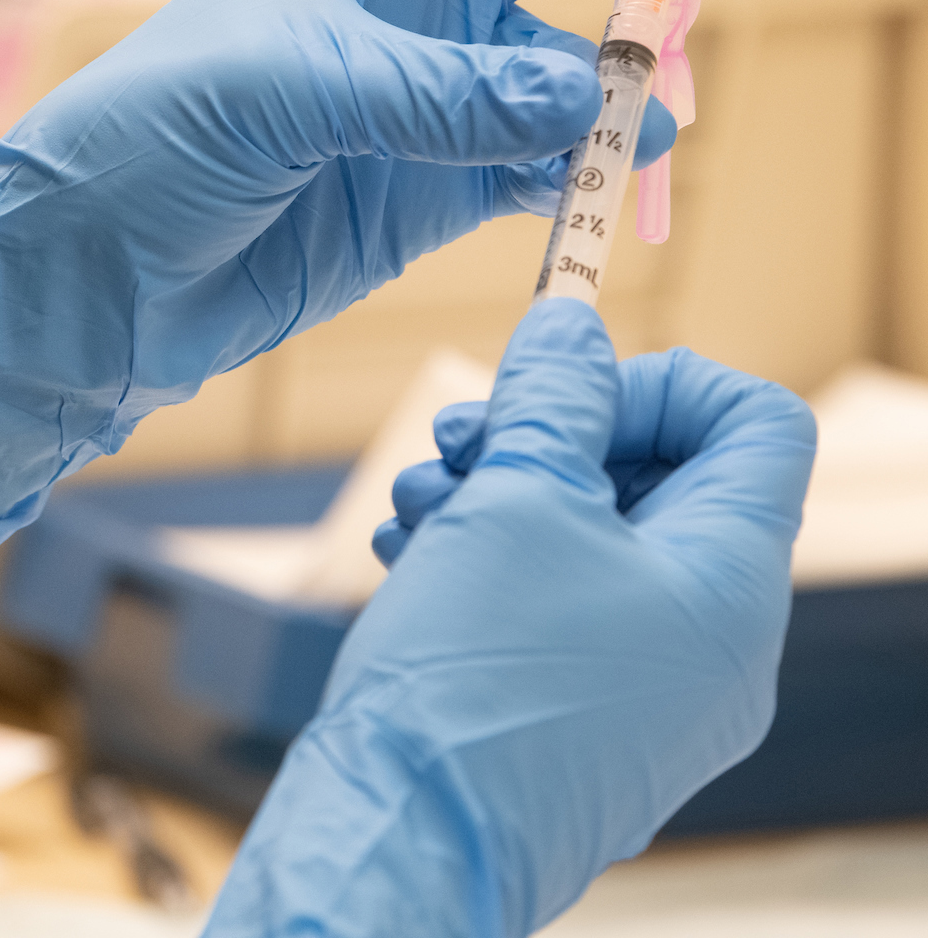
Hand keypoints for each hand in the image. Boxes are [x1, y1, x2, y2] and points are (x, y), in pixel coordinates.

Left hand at [0, 0, 858, 551]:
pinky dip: (586, 167)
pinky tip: (620, 174)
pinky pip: (541, 162)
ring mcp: (431, 88)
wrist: (92, 275)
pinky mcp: (430, 183)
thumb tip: (593, 95)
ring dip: (638, 68)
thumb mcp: (285, 89)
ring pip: (576, 54)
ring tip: (664, 100)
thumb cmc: (148, 139)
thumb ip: (439, 89)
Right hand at [203, 302, 813, 937]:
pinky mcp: (591, 718)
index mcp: (732, 585)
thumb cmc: (469, 679)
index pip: (757, 423)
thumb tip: (575, 324)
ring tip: (416, 505)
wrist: (403, 835)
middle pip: (664, 475)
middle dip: (551, 434)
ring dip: (504, 492)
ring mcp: (656, 690)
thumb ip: (555, 397)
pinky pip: (567, 604)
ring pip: (599, 538)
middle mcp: (716, 644)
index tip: (560, 392)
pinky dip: (495, 558)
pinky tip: (413, 555)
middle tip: (458, 440)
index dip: (659, 381)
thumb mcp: (514, 500)